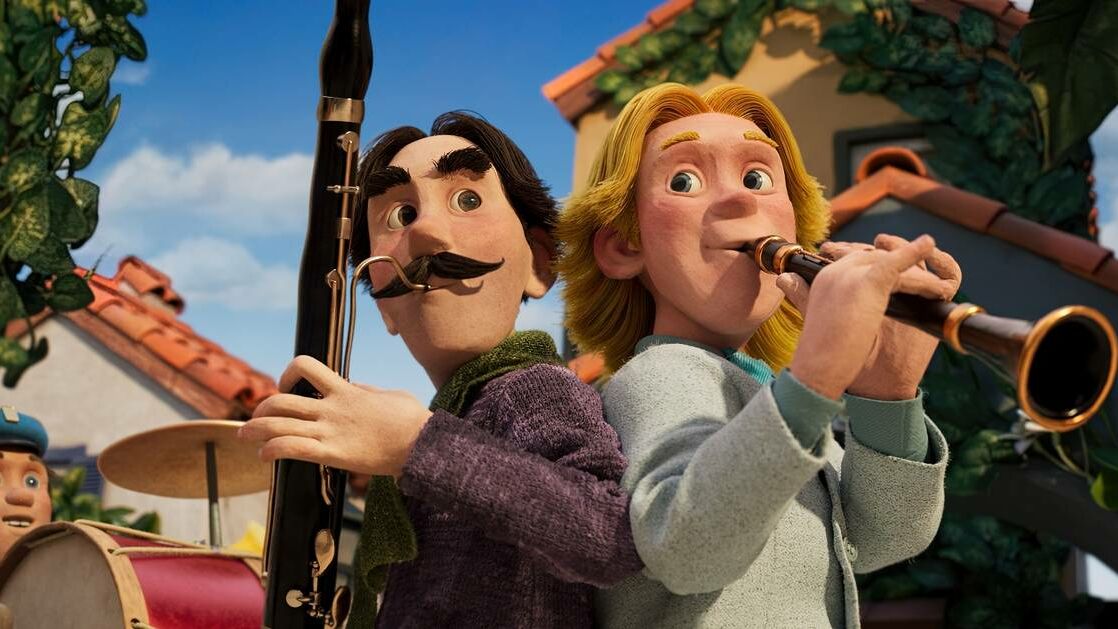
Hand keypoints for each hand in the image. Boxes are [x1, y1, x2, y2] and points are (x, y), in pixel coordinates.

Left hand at [238, 355, 432, 476]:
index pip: (307, 366)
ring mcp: (331, 431)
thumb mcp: (389, 394)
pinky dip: (272, 450)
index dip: (288, 374)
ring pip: (279, 424)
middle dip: (261, 409)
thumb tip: (354, 387)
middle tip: (256, 419)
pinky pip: (293, 448)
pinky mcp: (334, 453)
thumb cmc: (412, 420)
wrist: (423, 443)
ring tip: (243, 435)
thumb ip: (366, 390)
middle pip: (281, 400)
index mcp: (345, 390)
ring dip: (254, 429)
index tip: (287, 388)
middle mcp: (332, 408)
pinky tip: (264, 456)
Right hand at [778, 234, 940, 399]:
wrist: (818, 373)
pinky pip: (896, 263)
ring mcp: (850, 275)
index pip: (857, 261)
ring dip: (917, 275)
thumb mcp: (820, 321)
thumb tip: (787, 281)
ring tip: (937, 289)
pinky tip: (928, 245)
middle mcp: (835, 272)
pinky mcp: (866, 282)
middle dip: (904, 269)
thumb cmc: (823, 358)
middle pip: (876, 258)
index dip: (880, 267)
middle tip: (927, 288)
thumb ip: (808, 297)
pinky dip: (913, 253)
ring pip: (890, 264)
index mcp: (824, 280)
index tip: (903, 282)